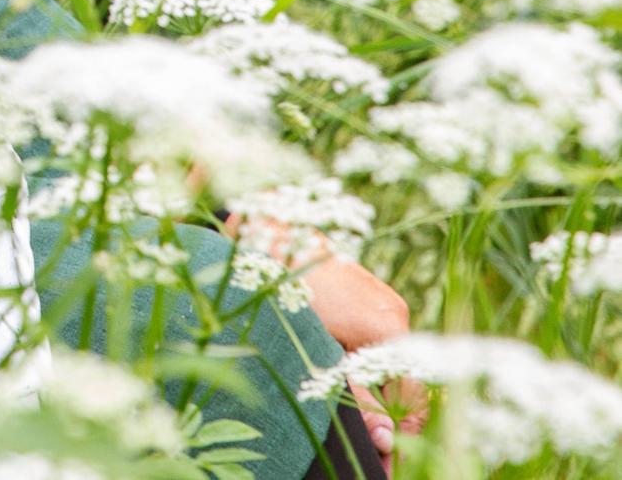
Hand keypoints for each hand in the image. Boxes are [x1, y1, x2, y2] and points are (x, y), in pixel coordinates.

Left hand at [300, 254, 427, 468]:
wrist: (275, 235)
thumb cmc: (291, 293)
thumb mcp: (321, 354)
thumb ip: (357, 398)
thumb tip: (384, 440)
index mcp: (390, 330)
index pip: (412, 398)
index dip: (399, 428)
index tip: (386, 452)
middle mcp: (397, 314)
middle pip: (404, 379)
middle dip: (387, 407)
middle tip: (368, 431)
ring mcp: (388, 300)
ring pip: (392, 359)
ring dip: (375, 379)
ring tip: (350, 391)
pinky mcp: (375, 294)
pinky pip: (381, 337)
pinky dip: (367, 354)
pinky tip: (345, 358)